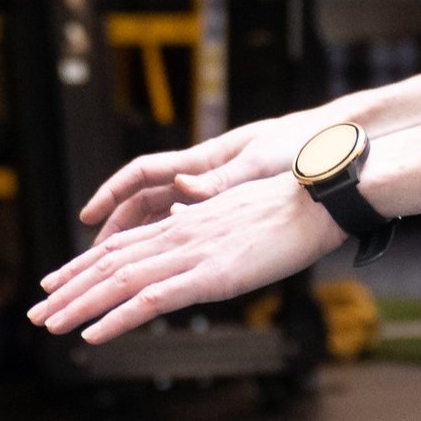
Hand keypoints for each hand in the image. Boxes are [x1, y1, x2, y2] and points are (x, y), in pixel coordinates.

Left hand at [31, 173, 329, 344]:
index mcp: (184, 224)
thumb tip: (194, 237)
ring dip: (78, 305)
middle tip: (37, 310)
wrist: (317, 201)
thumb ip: (209, 231)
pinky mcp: (209, 275)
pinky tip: (93, 333)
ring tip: (49, 324)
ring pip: (118, 282)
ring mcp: (190, 255)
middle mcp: (177, 237)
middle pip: (108, 264)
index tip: (57, 282)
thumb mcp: (239, 219)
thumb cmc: (288, 211)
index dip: (83, 266)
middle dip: (68, 289)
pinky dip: (116, 318)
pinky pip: (151, 300)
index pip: (121, 246)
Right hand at [71, 112, 310, 245]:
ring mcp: (216, 192)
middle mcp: (203, 177)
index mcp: (205, 163)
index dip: (111, 193)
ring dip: (138, 241)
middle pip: (144, 203)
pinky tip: (163, 266)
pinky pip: (189, 226)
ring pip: (163, 218)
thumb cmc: (300, 147)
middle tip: (93, 259)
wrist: (332, 147)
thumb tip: (180, 189)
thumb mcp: (260, 163)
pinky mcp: (233, 207)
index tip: (88, 215)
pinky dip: (171, 243)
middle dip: (115, 228)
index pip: (143, 175)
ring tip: (115, 272)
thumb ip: (221, 180)